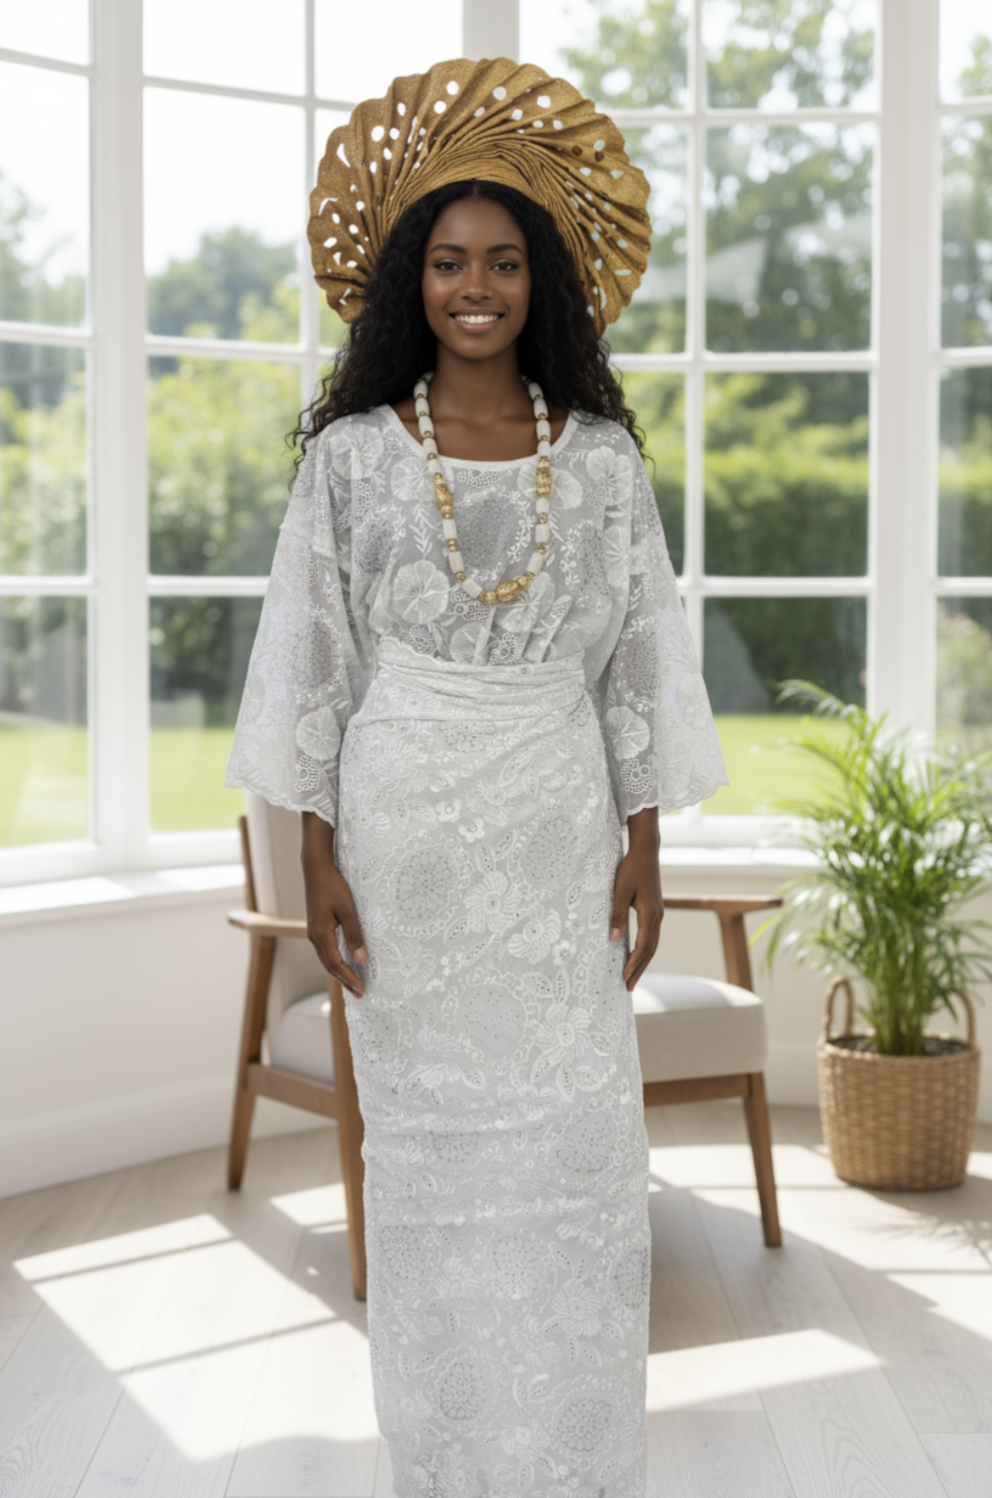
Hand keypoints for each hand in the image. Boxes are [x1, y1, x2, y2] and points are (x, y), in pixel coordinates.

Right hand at [301, 811, 366, 996]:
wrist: (316, 869)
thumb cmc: (333, 887)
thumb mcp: (348, 910)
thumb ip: (354, 935)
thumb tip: (361, 959)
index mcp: (321, 935)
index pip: (336, 964)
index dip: (348, 978)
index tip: (361, 990)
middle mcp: (314, 937)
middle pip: (329, 966)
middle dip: (343, 981)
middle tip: (358, 994)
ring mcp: (313, 932)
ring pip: (326, 959)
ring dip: (338, 973)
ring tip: (351, 984)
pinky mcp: (315, 926)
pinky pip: (325, 950)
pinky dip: (334, 961)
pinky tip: (342, 962)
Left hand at [610, 808, 663, 991]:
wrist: (646, 851)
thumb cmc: (631, 869)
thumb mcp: (620, 891)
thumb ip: (617, 915)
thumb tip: (613, 940)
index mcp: (650, 915)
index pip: (643, 947)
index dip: (633, 964)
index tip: (624, 978)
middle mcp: (657, 917)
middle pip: (650, 951)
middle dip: (639, 969)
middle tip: (629, 987)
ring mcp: (658, 913)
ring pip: (652, 944)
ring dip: (642, 961)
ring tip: (632, 975)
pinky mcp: (654, 909)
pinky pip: (651, 935)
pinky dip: (644, 948)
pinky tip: (636, 953)